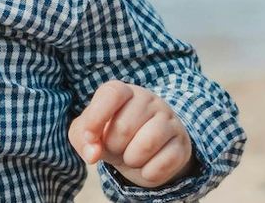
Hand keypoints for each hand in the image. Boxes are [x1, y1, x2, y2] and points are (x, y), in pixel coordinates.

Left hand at [69, 80, 196, 188]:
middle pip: (124, 127)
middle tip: (116, 146)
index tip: (90, 136)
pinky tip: (146, 166)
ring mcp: (169, 120)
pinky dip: (148, 173)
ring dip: (131, 160)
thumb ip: (82, 139)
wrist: (143, 152)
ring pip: (147, 144)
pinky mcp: (182, 144)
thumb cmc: (111, 135)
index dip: (97, 117)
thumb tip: (93, 153)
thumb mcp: (89, 134)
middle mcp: (149, 100)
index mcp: (123, 91)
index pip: (112, 94)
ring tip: (130, 156)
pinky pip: (163, 164)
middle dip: (113, 146)